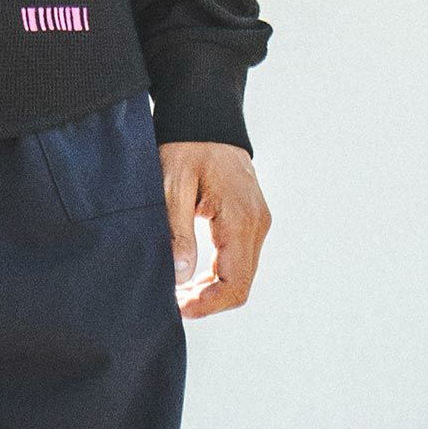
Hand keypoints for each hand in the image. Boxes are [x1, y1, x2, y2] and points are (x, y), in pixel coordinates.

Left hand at [159, 141, 271, 319]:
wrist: (206, 120)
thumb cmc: (187, 148)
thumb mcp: (172, 187)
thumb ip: (177, 233)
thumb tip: (180, 277)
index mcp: (240, 219)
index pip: (234, 282)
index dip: (208, 305)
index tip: (178, 309)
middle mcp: (256, 224)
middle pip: (240, 287)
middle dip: (207, 303)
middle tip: (171, 304)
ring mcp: (256, 224)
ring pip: (240, 278)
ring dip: (210, 293)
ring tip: (177, 295)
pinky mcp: (249, 223)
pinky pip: (237, 263)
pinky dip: (215, 279)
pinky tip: (190, 281)